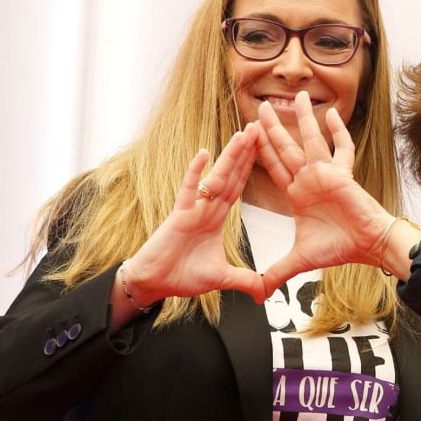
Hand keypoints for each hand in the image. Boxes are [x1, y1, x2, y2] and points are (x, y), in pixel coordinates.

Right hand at [119, 128, 265, 310]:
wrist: (155, 283)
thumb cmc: (183, 276)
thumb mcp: (222, 279)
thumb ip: (245, 281)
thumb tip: (266, 292)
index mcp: (216, 218)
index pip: (237, 188)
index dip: (250, 168)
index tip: (264, 148)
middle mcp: (205, 209)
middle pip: (230, 176)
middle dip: (244, 153)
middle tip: (259, 128)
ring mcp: (192, 210)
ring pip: (214, 178)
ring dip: (228, 157)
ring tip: (242, 135)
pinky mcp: (177, 216)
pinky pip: (187, 191)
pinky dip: (194, 173)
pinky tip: (203, 154)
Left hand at [255, 91, 390, 294]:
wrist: (368, 248)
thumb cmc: (340, 249)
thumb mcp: (299, 260)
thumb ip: (277, 272)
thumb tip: (260, 293)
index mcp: (297, 194)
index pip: (273, 167)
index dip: (259, 152)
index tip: (245, 135)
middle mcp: (309, 179)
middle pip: (286, 148)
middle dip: (272, 128)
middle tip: (260, 107)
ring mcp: (326, 174)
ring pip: (311, 140)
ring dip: (304, 119)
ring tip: (297, 96)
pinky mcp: (343, 175)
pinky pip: (341, 148)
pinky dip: (338, 131)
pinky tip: (331, 113)